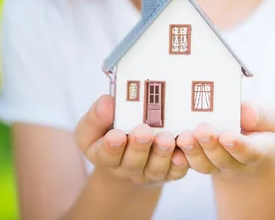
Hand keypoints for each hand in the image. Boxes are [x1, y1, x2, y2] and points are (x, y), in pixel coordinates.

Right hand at [74, 95, 188, 186]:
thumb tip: (106, 102)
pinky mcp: (169, 172)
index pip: (106, 155)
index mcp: (106, 156)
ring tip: (166, 139)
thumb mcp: (92, 129)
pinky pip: (175, 172)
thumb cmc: (109, 136)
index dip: (112, 146)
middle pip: (133, 162)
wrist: (126, 162)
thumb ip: (96, 117)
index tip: (116, 135)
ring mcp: (149, 171)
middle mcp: (128, 168)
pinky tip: (182, 154)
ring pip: (156, 168)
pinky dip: (180, 164)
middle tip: (144, 132)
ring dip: (162, 154)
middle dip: (139, 147)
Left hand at [175, 102, 274, 180]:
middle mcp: (236, 163)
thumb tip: (246, 112)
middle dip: (210, 146)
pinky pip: (190, 163)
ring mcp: (217, 165)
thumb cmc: (258, 126)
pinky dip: (180, 156)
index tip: (227, 136)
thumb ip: (260, 115)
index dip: (238, 146)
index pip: (250, 152)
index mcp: (258, 150)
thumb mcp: (267, 118)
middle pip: (222, 160)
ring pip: (204, 165)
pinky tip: (172, 143)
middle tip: (201, 131)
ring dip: (193, 152)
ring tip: (184, 137)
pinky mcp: (200, 161)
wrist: (247, 146)